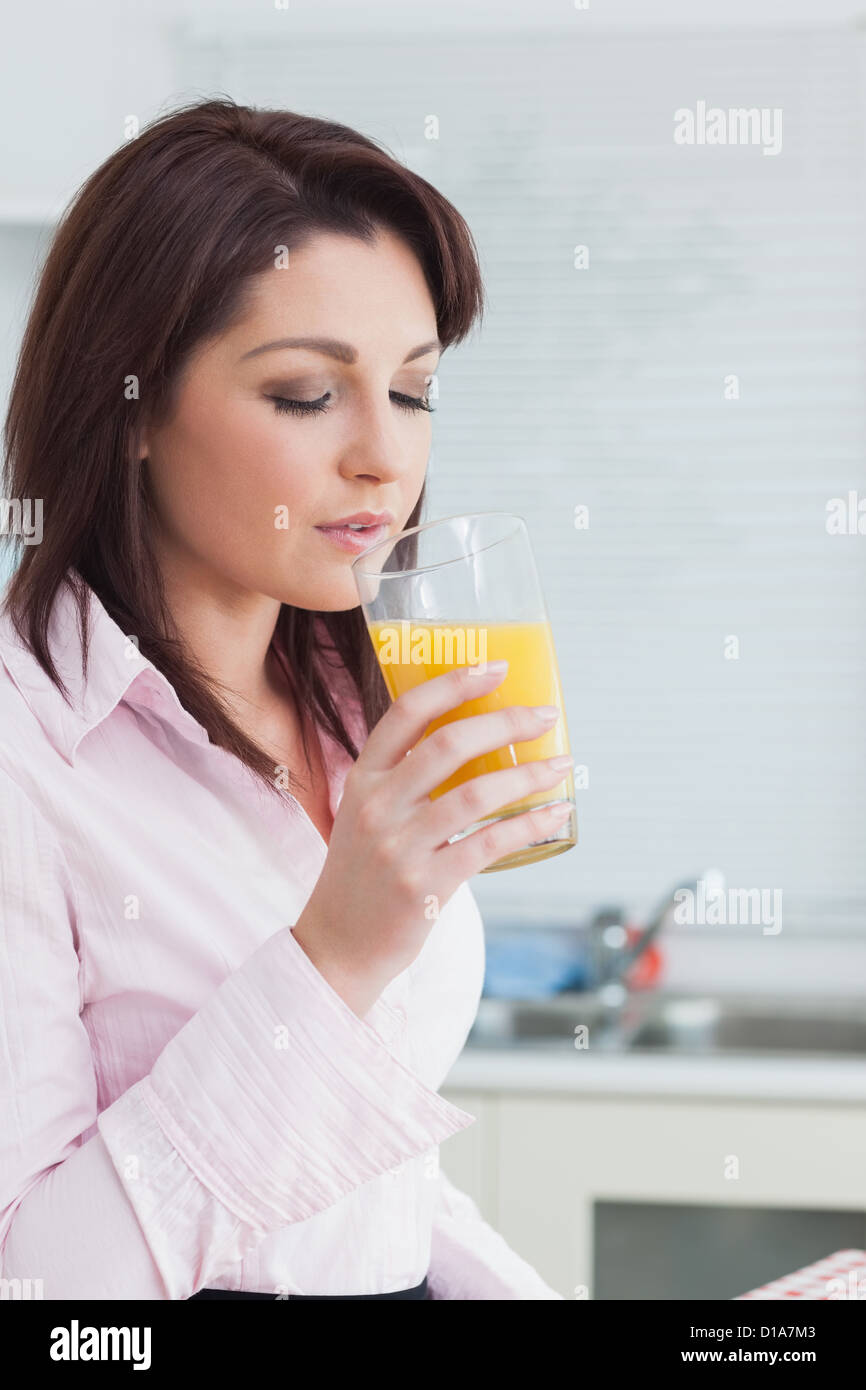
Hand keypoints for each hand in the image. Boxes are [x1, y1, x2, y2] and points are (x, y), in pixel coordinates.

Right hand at [291, 662, 571, 1014]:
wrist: (337, 946)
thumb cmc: (364, 875)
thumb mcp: (366, 814)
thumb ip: (404, 780)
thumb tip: (478, 742)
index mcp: (363, 778)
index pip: (407, 713)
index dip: (454, 684)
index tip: (496, 668)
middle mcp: (377, 806)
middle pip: (449, 744)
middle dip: (505, 722)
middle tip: (544, 715)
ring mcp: (399, 846)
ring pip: (476, 793)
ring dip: (529, 775)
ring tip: (561, 766)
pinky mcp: (425, 886)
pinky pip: (489, 844)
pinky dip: (529, 824)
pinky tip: (555, 814)